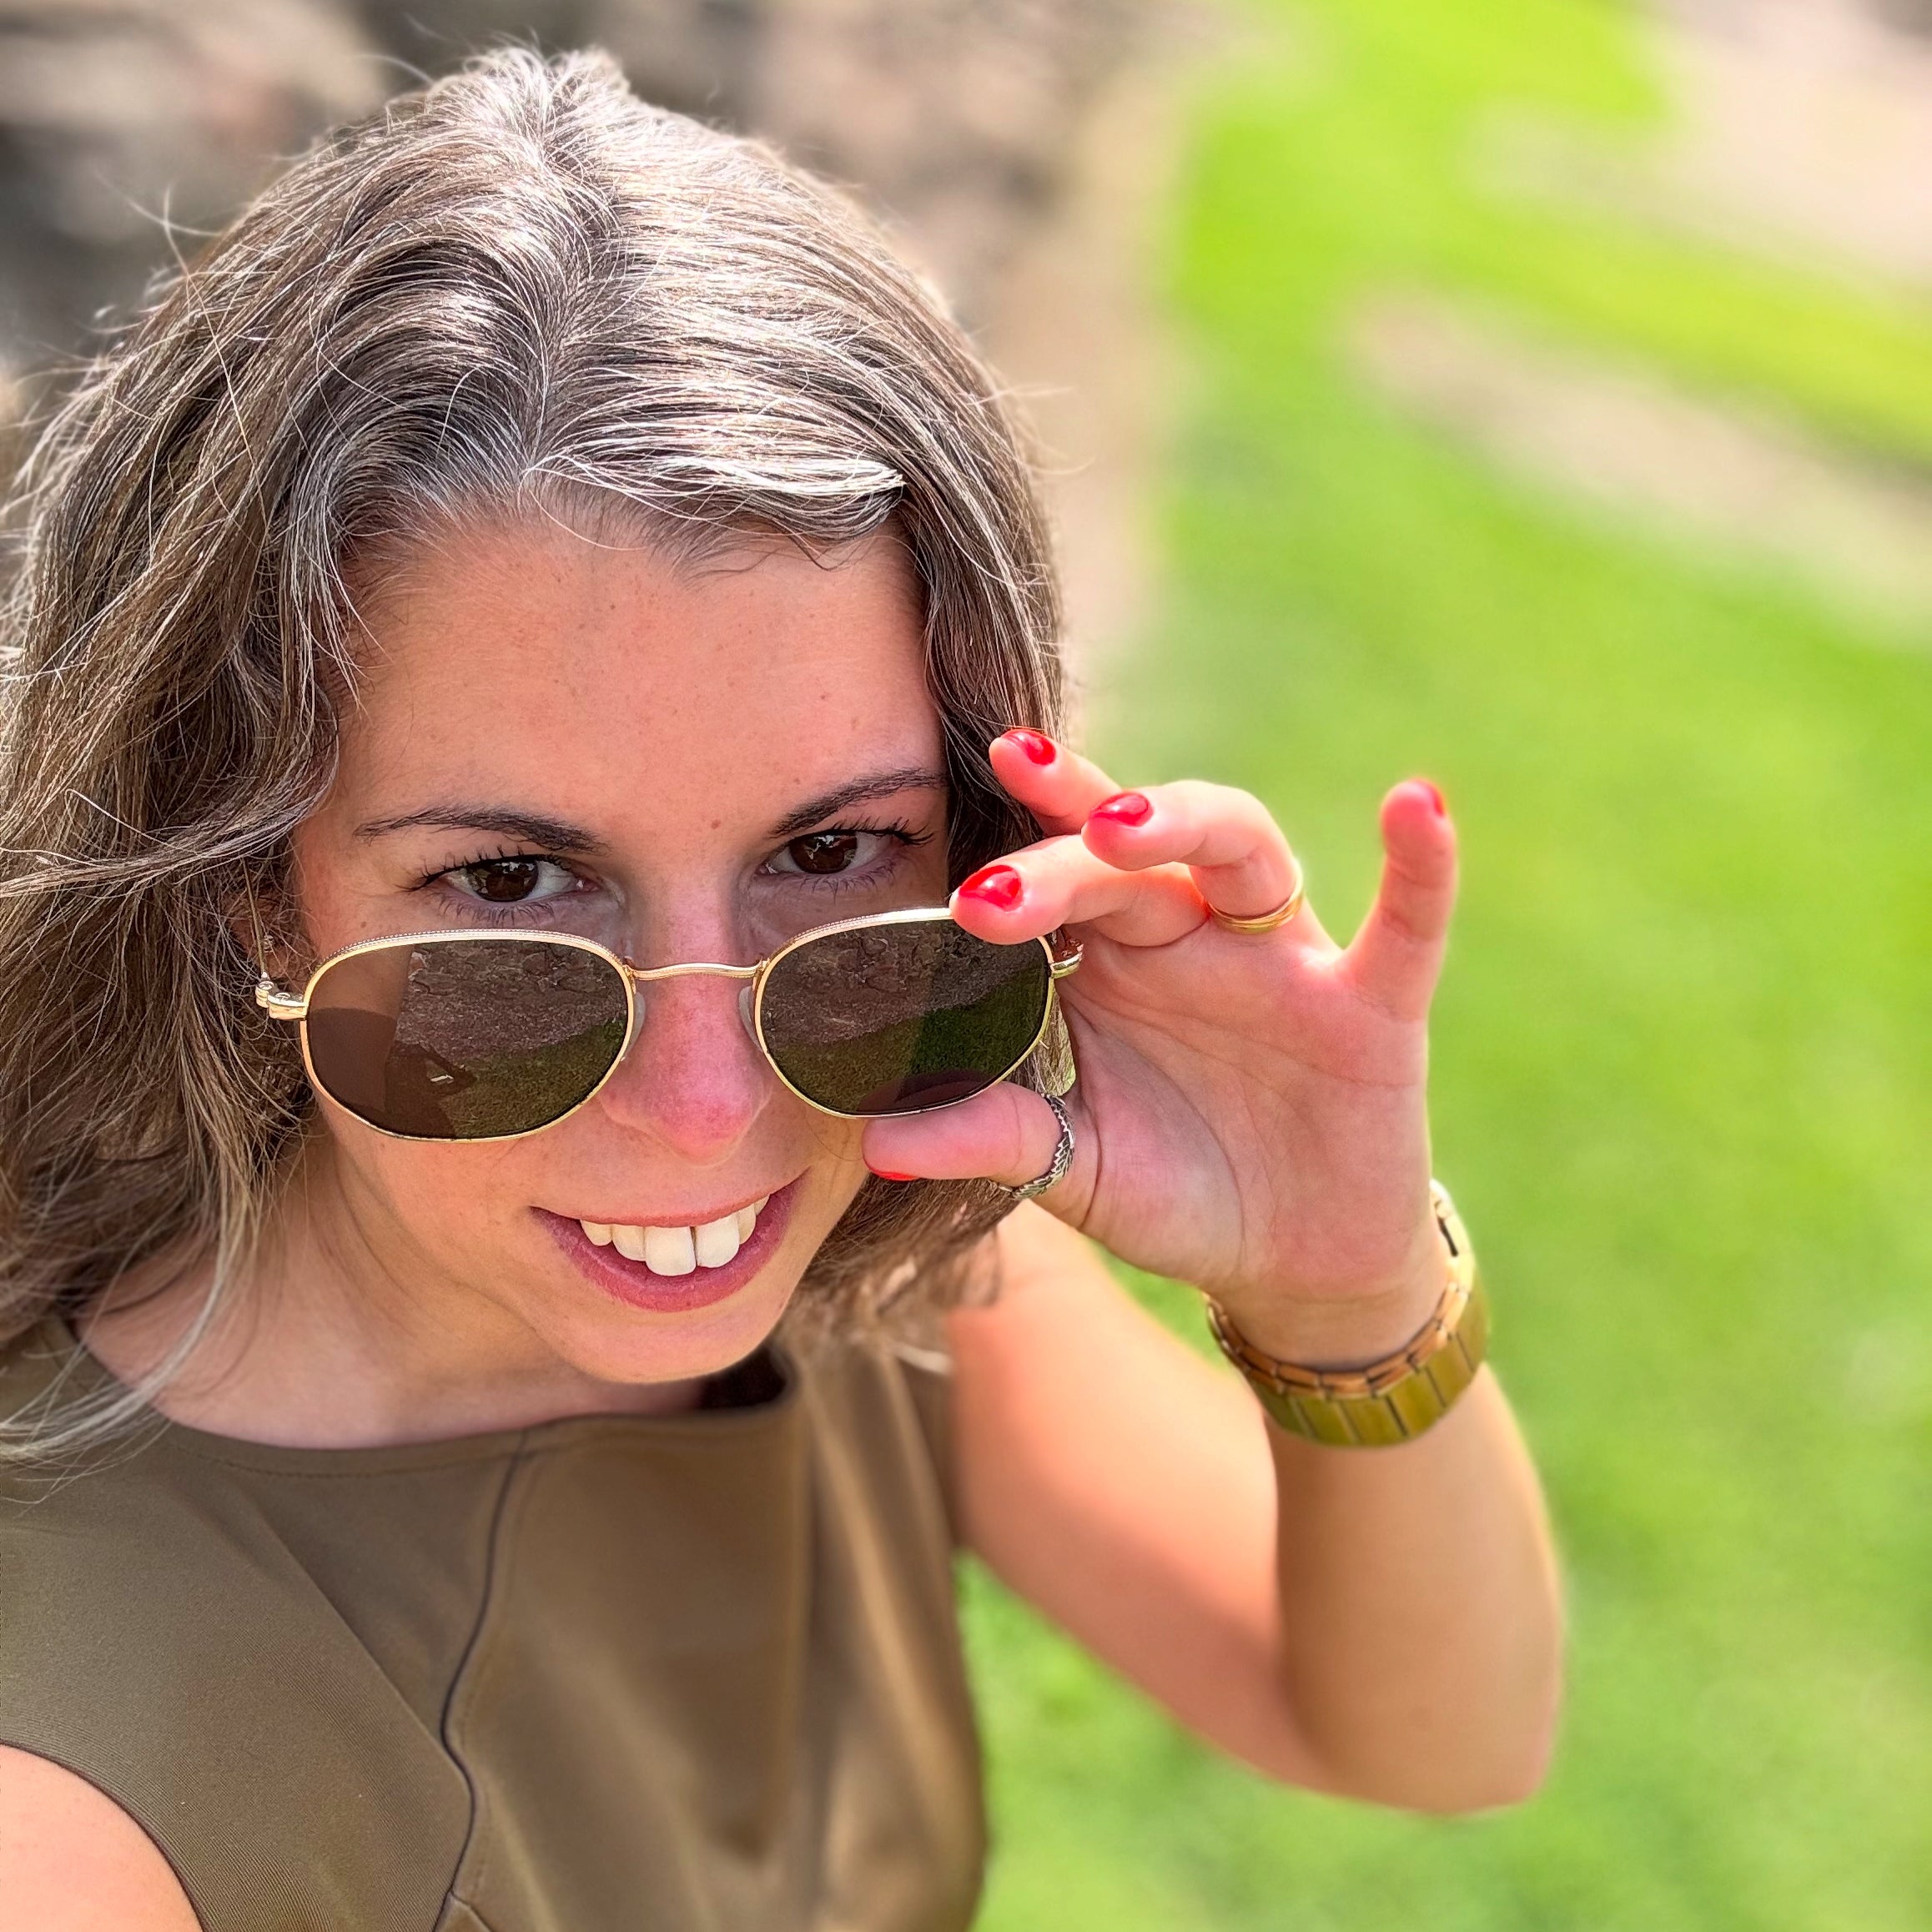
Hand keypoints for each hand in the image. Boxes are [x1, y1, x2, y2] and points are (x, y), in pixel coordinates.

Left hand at [859, 733, 1458, 1365]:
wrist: (1291, 1263)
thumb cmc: (1173, 1192)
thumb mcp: (1076, 1172)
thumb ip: (993, 1140)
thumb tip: (877, 1139)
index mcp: (1104, 964)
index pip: (1049, 881)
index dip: (1000, 863)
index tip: (937, 865)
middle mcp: (1185, 936)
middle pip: (1125, 858)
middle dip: (1060, 862)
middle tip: (995, 898)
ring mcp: (1280, 959)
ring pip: (1239, 849)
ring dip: (1185, 822)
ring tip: (1123, 825)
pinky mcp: (1370, 1004)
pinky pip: (1405, 924)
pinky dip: (1420, 866)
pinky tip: (1415, 806)